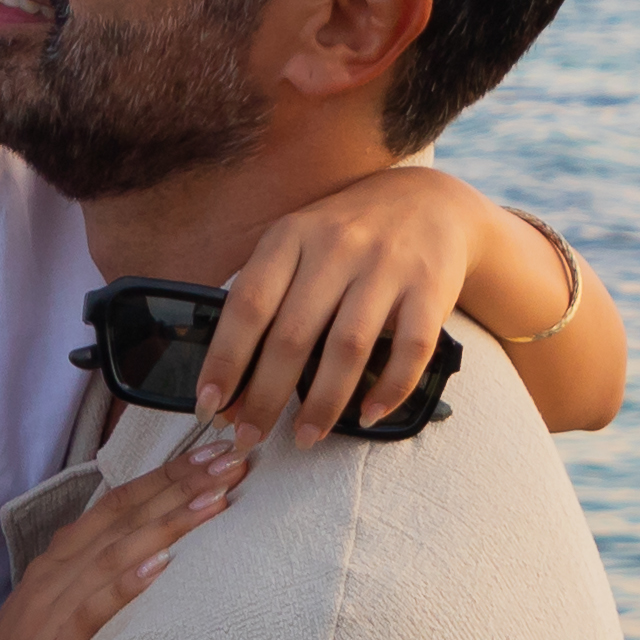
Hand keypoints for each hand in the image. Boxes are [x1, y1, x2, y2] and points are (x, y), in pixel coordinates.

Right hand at [0, 428, 250, 639]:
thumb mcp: (58, 622)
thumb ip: (93, 588)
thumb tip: (148, 562)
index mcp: (56, 566)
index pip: (116, 506)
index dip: (165, 477)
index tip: (213, 454)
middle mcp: (53, 576)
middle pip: (122, 516)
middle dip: (180, 483)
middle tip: (232, 456)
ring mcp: (50, 608)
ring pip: (115, 551)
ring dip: (168, 521)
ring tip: (215, 497)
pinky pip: (93, 606)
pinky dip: (127, 581)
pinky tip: (162, 562)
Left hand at [204, 162, 487, 443]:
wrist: (428, 201)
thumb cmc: (346, 236)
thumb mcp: (297, 242)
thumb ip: (266, 296)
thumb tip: (227, 378)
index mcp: (292, 235)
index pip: (248, 305)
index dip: (225, 359)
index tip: (209, 404)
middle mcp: (337, 246)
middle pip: (293, 335)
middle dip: (265, 397)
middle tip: (249, 437)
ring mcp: (386, 266)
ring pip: (347, 348)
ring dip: (322, 403)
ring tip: (305, 437)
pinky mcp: (430, 287)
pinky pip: (410, 350)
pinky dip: (389, 389)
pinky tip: (368, 415)